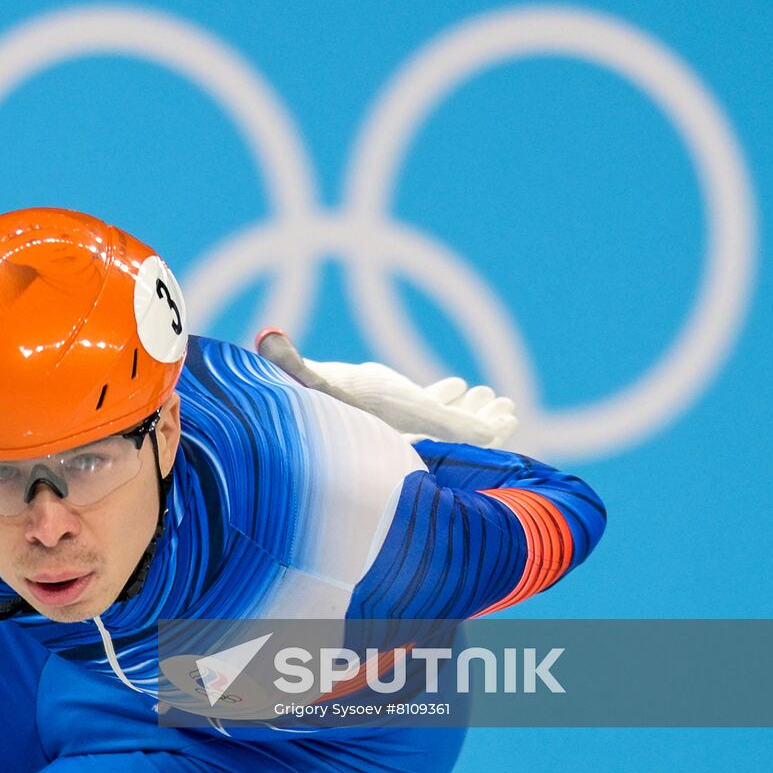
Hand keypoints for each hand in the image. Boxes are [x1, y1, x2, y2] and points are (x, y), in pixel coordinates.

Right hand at [255, 329, 517, 447]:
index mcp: (394, 431)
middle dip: (481, 417)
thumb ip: (288, 361)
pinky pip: (427, 406)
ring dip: (467, 407)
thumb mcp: (299, 380)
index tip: (506, 413)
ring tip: (489, 394)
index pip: (449, 434)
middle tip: (507, 406)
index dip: (481, 427)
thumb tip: (264, 337)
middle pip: (453, 431)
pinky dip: (447, 396)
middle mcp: (399, 431)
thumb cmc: (297, 404)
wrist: (289, 417)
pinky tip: (458, 385)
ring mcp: (394, 418)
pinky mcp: (386, 404)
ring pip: (442, 418)